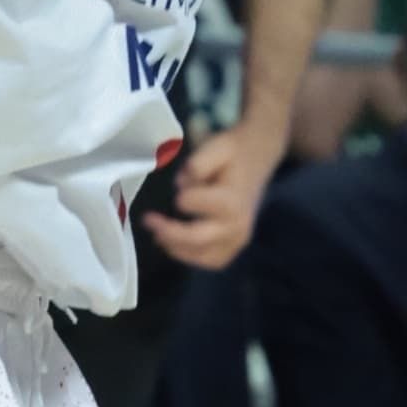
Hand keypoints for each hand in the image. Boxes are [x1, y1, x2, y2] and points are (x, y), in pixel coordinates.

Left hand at [153, 122, 281, 269]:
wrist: (258, 157)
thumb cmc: (234, 153)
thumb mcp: (217, 146)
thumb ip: (199, 163)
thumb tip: (181, 185)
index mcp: (232, 200)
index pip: (194, 206)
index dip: (182, 198)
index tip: (176, 188)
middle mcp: (237, 225)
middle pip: (196, 239)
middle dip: (167, 232)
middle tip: (147, 220)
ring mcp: (238, 239)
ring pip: (202, 256)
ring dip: (176, 248)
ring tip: (157, 235)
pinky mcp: (235, 246)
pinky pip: (212, 261)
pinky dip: (192, 257)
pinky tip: (176, 244)